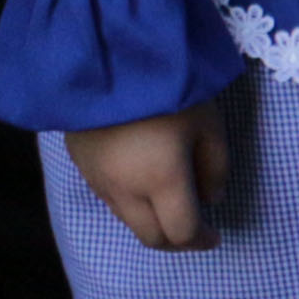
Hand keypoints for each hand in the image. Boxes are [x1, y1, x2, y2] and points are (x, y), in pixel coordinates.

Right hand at [67, 101, 227, 250]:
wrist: (104, 58)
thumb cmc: (167, 87)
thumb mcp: (208, 123)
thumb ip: (215, 166)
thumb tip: (211, 199)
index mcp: (161, 181)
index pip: (181, 232)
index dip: (201, 239)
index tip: (216, 235)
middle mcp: (125, 189)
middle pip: (149, 236)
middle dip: (175, 240)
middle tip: (195, 230)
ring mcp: (98, 179)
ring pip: (127, 219)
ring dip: (151, 222)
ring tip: (172, 205)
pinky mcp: (81, 165)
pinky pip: (109, 199)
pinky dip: (132, 204)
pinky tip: (145, 185)